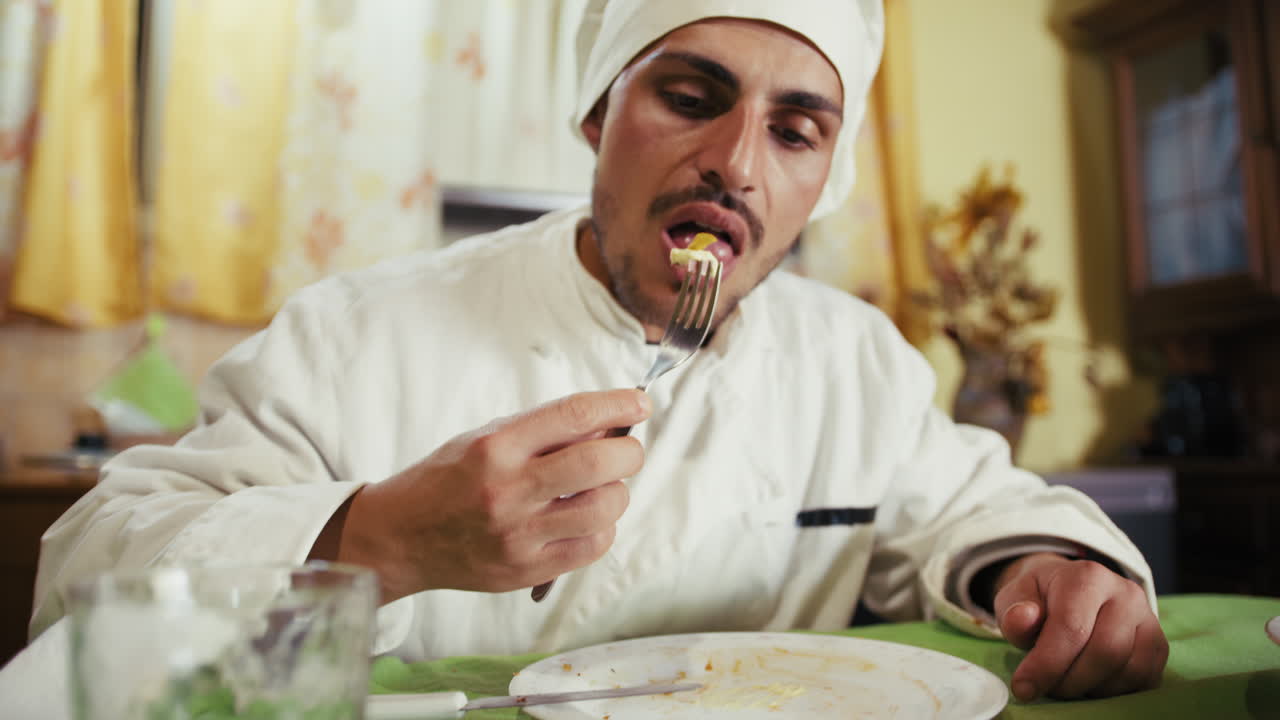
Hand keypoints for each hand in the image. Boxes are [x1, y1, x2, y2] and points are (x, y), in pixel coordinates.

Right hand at [325, 389, 650, 601]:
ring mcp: (518, 534)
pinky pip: (592, 547)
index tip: (639, 403)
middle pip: (598, 463)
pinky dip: (603, 527)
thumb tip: (609, 420)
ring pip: (604, 509)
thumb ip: (543, 430)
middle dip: (629, 451)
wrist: (400, 537)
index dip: (618, 404)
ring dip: (618, 493)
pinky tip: (587, 517)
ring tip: (604, 487)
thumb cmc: (448, 480)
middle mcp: (507, 490)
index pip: (573, 415)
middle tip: (628, 450)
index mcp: (496, 447)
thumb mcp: (485, 438)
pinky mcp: (526, 569)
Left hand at [993, 552, 1167, 701]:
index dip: (1046, 664)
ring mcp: (1148, 618)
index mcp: (1086, 577)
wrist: (1071, 593)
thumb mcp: (1015, 599)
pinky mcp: (1158, 644)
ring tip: (1067, 682)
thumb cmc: (1040, 601)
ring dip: (1092, 689)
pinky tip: (1090, 683)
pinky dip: (1114, 691)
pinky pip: (1144, 680)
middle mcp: (1125, 593)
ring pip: (1128, 670)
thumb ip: (1014, 612)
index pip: (1071, 627)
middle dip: (1070, 681)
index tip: (1023, 688)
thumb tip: (1022, 620)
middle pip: (1105, 652)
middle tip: (1048, 688)